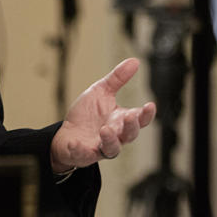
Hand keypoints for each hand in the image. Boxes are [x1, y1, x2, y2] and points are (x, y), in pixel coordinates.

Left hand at [50, 57, 155, 171]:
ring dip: (110, 140)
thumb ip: (117, 79)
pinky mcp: (85, 154)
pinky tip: (76, 143)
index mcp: (121, 120)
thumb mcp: (101, 92)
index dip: (146, 114)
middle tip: (128, 117)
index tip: (150, 105)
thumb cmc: (87, 114)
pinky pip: (84, 155)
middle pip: (129, 135)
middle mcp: (115, 135)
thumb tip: (135, 61)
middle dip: (131, 127)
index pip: (139, 119)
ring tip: (105, 129)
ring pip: (113, 149)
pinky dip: (81, 150)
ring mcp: (101, 146)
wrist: (66, 134)